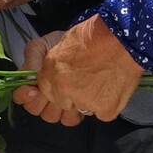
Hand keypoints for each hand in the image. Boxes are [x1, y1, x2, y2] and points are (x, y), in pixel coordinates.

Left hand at [12, 15, 141, 122]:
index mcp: (48, 74)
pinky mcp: (104, 110)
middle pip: (48, 114)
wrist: (124, 37)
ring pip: (71, 118)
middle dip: (55, 104)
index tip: (44, 90)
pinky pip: (96, 115)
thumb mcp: (52, 41)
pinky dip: (101, 104)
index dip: (36, 95)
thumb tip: (28, 84)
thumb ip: (35, 62)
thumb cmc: (90, 35)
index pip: (30, 99)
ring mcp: (83, 104)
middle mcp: (62, 92)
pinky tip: (106, 87)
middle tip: (71, 87)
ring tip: (88, 88)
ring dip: (76, 108)